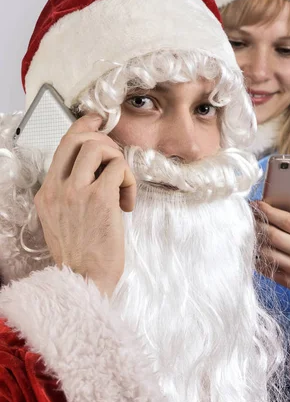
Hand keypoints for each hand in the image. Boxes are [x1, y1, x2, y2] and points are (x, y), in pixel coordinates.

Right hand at [34, 114, 135, 296]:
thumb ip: (70, 195)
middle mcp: (57, 188)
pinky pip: (120, 168)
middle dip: (104, 140)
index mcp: (47, 193)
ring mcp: (76, 192)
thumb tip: (96, 173)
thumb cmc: (80, 256)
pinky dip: (130, 181)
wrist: (83, 281)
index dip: (82, 128)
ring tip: (123, 185)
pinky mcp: (99, 198)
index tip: (96, 121)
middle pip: (79, 139)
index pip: (62, 147)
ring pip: (99, 148)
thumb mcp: (62, 222)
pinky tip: (127, 203)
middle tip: (118, 158)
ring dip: (119, 160)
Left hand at [252, 197, 289, 341]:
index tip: (258, 204)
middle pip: (273, 235)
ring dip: (255, 241)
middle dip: (258, 223)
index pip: (289, 221)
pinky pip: (266, 269)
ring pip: (267, 252)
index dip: (270, 212)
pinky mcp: (288, 282)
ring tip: (249, 231)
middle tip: (249, 215)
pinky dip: (256, 259)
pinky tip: (252, 250)